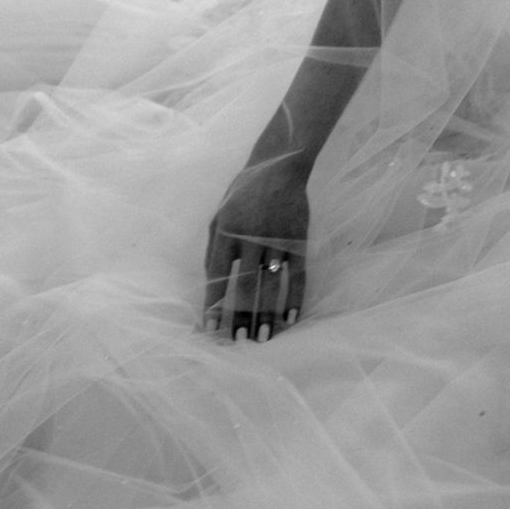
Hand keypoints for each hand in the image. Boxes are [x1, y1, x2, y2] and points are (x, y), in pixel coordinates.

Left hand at [204, 150, 309, 339]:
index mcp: (226, 233)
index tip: (210, 329)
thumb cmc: (243, 194)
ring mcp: (277, 241)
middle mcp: (251, 239)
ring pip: (272, 285)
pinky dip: (296, 297)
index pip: (217, 277)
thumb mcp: (219, 215)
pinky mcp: (299, 241)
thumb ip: (214, 248)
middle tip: (237, 341)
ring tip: (263, 338)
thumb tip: (210, 283)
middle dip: (240, 316)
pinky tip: (292, 317)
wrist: (278, 167)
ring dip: (267, 314)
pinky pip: (299, 275)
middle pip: (244, 286)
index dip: (214, 304)